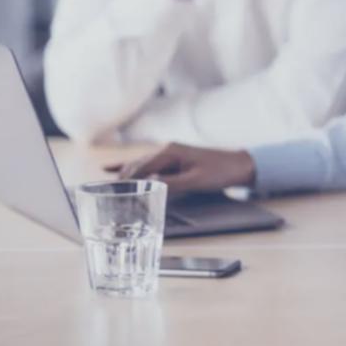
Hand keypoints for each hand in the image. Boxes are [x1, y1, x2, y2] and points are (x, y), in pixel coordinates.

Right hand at [104, 143, 255, 194]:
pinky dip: (130, 167)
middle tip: (106, 196)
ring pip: (140, 165)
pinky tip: (110, 168)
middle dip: (121, 179)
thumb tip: (149, 186)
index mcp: (170, 151)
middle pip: (137, 165)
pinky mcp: (172, 159)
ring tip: (106, 189)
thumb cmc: (220, 172)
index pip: (141, 167)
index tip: (111, 194)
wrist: (239, 164)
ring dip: (124, 175)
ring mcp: (169, 153)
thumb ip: (172, 183)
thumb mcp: (196, 181)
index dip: (126, 181)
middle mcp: (167, 149)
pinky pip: (147, 163)